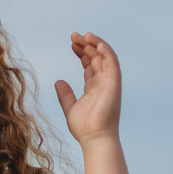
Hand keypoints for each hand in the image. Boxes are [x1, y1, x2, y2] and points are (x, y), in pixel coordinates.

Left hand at [54, 32, 121, 148]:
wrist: (94, 138)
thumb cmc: (84, 127)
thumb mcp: (70, 107)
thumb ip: (65, 94)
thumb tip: (58, 81)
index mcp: (94, 87)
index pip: (89, 64)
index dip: (81, 52)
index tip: (71, 44)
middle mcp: (103, 82)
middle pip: (95, 57)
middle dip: (85, 45)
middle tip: (73, 36)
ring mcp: (109, 82)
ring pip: (104, 57)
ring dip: (95, 44)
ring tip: (83, 35)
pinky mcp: (114, 83)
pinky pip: (112, 62)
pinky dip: (105, 51)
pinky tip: (95, 42)